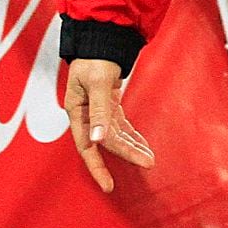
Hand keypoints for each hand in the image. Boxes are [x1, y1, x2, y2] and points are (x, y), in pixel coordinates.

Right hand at [64, 57, 154, 192]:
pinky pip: (121, 125)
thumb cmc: (95, 59)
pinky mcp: (109, 105)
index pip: (89, 147)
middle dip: (127, 154)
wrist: (101, 40)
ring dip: (132, 146)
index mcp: (78, 113)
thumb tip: (98, 138)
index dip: (98, 168)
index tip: (109, 186)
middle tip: (148, 164)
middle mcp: (86, 116)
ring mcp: (98, 111)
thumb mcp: (97, 82)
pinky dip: (132, 134)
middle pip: (107, 143)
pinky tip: (143, 144)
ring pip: (116, 135)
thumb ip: (100, 110)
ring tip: (149, 158)